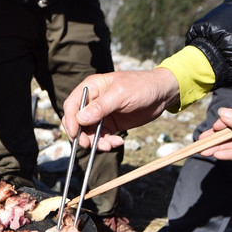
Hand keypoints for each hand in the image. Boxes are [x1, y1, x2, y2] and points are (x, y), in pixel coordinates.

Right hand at [61, 68, 179, 150]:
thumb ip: (100, 107)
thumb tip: (80, 119)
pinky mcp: (111, 125)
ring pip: (89, 133)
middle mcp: (93, 102)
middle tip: (90, 145)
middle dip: (82, 135)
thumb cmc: (141, 86)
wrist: (162, 93)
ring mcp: (101, 114)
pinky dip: (107, 143)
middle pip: (77, 122)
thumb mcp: (120, 94)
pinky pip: (102, 137)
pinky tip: (118, 142)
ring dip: (96, 142)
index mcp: (91, 88)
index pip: (72, 105)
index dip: (70, 121)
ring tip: (109, 145)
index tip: (75, 134)